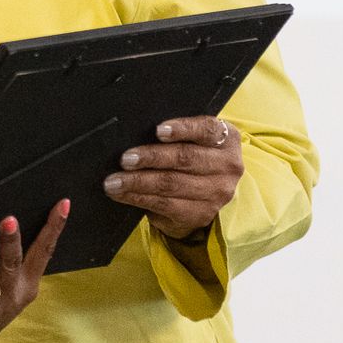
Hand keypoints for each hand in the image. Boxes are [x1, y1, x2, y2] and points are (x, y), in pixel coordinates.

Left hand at [0, 199, 69, 342]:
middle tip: (9, 220)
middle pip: (13, 265)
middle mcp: (12, 297)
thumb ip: (9, 258)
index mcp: (26, 284)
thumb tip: (9, 215)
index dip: (54, 229)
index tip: (62, 204)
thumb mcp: (6, 283)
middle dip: (11, 243)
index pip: (44, 253)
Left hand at [104, 115, 243, 240]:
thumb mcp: (195, 139)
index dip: (182, 129)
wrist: (208, 192)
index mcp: (228, 139)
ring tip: (114, 180)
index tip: (158, 130)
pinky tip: (122, 194)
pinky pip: (164, 205)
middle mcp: (228, 166)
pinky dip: (138, 198)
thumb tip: (136, 129)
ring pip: (171, 184)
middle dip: (151, 157)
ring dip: (138, 181)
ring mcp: (216, 193)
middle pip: (185, 158)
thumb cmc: (193, 155)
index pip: (206, 129)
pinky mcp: (201, 214)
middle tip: (125, 158)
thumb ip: (178, 132)